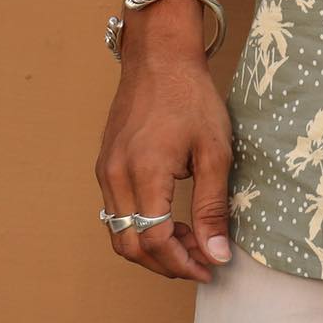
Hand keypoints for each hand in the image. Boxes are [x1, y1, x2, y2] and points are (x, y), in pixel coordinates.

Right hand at [94, 51, 234, 281]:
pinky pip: (115, 212)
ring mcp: (105, 170)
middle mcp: (116, 176)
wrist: (161, 55)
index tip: (210, 267)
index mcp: (144, 171)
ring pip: (118, 232)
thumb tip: (216, 254)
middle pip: (130, 245)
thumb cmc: (191, 95)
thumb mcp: (214, 149)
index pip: (154, 241)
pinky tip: (169, 219)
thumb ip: (212, 206)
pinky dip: (139, 226)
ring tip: (188, 242)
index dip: (182, 262)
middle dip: (166, 263)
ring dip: (151, 248)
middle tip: (201, 261)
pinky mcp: (105, 164)